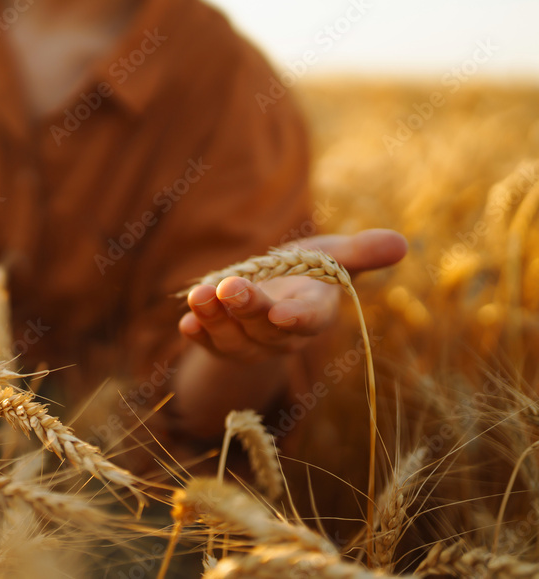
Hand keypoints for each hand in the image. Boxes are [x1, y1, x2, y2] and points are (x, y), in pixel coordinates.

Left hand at [178, 229, 406, 361]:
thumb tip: (401, 242)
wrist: (275, 294)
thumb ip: (361, 252)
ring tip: (199, 295)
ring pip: (235, 340)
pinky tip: (186, 322)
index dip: (298, 318)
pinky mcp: (224, 345)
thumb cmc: (308, 272)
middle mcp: (284, 335)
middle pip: (266, 329)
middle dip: (248, 310)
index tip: (283, 312)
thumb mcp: (334, 256)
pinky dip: (198, 335)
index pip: (311, 319)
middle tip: (230, 288)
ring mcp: (253, 344)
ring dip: (216, 320)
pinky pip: (210, 345)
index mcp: (315, 312)